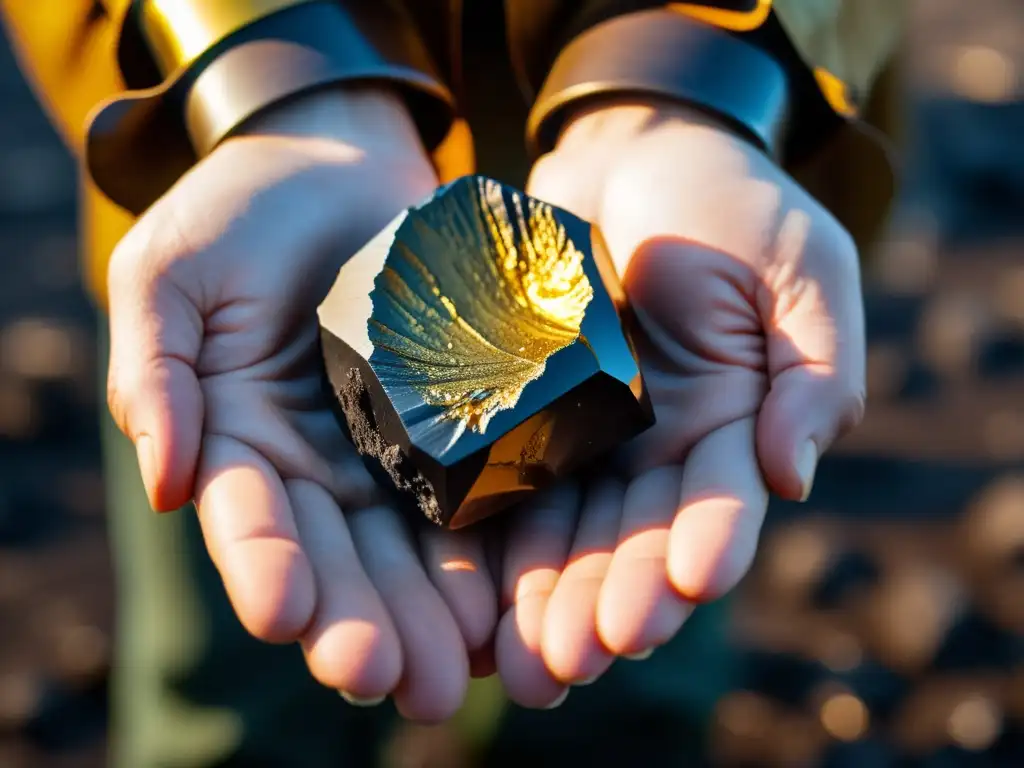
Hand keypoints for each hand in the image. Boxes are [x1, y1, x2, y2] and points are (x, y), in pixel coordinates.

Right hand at [105, 87, 495, 720]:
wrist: (337, 159)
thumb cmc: (239, 210)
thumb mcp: (170, 274)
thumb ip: (155, 372)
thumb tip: (164, 483)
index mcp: (238, 437)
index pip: (248, 516)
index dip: (264, 566)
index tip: (286, 616)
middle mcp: (316, 461)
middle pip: (336, 556)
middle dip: (360, 621)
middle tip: (395, 683)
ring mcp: (388, 447)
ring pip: (408, 546)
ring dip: (428, 614)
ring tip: (457, 672)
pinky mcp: (455, 420)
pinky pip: (472, 491)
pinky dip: (487, 552)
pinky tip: (507, 602)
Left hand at [493, 100, 865, 705]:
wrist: (635, 154)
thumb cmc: (732, 204)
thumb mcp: (803, 269)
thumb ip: (816, 370)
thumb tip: (794, 475)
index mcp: (732, 423)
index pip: (721, 502)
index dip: (704, 547)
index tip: (682, 589)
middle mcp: (656, 447)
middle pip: (634, 538)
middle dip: (611, 599)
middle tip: (581, 657)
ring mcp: (586, 433)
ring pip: (568, 531)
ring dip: (550, 598)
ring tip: (530, 662)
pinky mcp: (522, 409)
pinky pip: (506, 480)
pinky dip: (495, 541)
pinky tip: (478, 596)